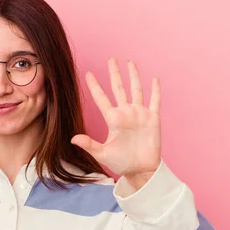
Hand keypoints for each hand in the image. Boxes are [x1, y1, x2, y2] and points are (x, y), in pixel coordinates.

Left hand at [71, 58, 161, 180]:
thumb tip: (73, 139)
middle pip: (119, 88)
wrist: (141, 170)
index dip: (95, 86)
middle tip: (110, 59)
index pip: (102, 99)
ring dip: (134, 76)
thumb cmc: (122, 163)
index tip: (88, 74)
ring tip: (130, 62)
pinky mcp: (153, 118)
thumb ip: (90, 145)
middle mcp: (125, 113)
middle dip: (114, 74)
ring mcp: (139, 114)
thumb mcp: (103, 154)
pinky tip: (155, 79)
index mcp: (113, 119)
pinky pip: (155, 101)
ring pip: (136, 90)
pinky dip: (155, 90)